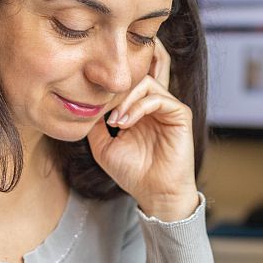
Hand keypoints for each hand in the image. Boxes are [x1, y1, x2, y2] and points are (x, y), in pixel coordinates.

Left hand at [87, 39, 199, 220]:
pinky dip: (138, 107)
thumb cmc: (132, 172)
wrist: (154, 194)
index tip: (89, 97)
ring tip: (114, 120)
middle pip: (143, 67)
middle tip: (101, 98)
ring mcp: (168, 107)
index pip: (128, 79)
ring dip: (125, 99)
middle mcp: (155, 103)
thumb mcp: (102, 144)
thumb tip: (82, 102)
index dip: (108, 82)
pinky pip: (158, 98)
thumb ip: (95, 122)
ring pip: (146, 81)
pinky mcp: (180, 114)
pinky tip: (124, 123)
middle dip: (117, 79)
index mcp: (139, 107)